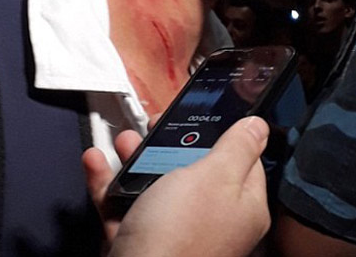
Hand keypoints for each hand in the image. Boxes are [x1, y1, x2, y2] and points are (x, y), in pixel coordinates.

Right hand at [83, 116, 270, 256]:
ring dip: (135, 157)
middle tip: (156, 123)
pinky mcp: (140, 241)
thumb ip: (238, 147)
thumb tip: (258, 126)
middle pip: (194, 169)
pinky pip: (123, 204)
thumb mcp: (215, 176)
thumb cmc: (181, 233)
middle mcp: (211, 221)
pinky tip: (96, 162)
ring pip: (156, 185)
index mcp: (241, 205)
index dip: (224, 134)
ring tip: (123, 140)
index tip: (203, 114)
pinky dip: (108, 183)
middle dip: (171, 142)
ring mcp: (174, 233)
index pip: (243, 160)